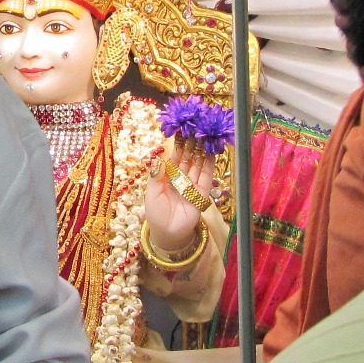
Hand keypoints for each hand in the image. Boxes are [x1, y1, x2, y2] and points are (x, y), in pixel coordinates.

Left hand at [142, 141, 213, 257]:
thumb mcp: (152, 193)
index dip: (177, 146)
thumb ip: (156, 176)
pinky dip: (209, 164)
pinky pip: (206, 176)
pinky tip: (211, 151)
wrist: (168, 233)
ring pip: (198, 164)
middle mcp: (181, 178)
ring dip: (201, 151)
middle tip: (196, 129)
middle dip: (191, 145)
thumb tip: (158, 158)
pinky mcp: (202, 192)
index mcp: (167, 177)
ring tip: (205, 136)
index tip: (181, 132)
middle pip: (187, 158)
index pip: (174, 158)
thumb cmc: (156, 214)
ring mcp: (192, 184)